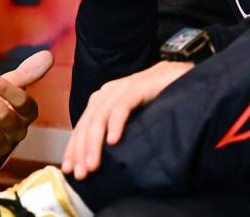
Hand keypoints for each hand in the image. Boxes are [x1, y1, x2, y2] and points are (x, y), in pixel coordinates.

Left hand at [62, 60, 193, 179]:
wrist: (180, 75)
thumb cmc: (156, 100)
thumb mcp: (131, 119)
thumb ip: (116, 131)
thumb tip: (102, 159)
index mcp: (102, 101)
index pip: (82, 127)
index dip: (74, 149)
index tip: (69, 170)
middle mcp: (107, 93)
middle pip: (87, 124)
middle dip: (81, 151)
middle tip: (80, 174)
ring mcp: (122, 89)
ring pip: (100, 117)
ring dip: (94, 143)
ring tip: (92, 165)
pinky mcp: (139, 87)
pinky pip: (122, 106)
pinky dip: (116, 123)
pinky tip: (113, 141)